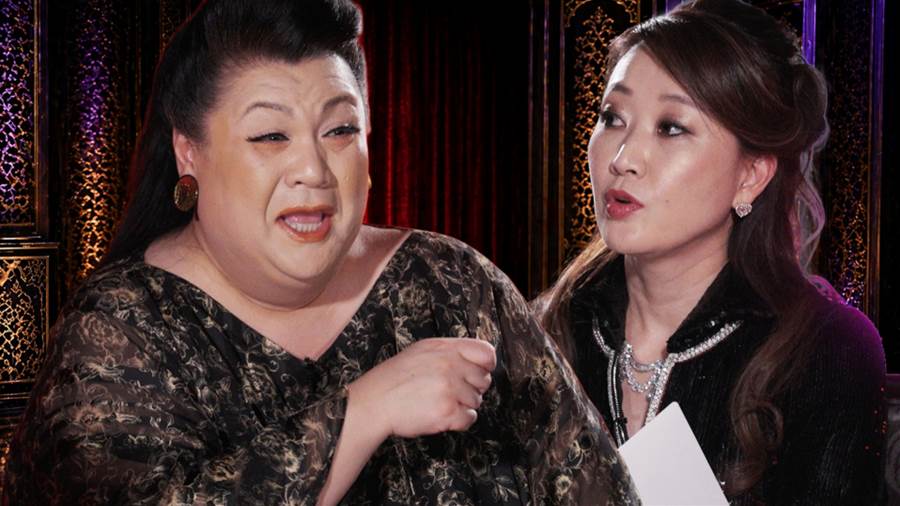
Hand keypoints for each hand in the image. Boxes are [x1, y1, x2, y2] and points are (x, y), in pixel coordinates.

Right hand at [346, 338, 495, 440]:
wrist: (374, 402)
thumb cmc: (394, 379)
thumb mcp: (421, 351)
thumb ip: (449, 353)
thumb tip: (476, 360)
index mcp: (445, 348)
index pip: (486, 352)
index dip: (486, 365)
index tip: (479, 372)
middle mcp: (450, 365)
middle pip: (483, 379)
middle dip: (471, 388)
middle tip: (451, 392)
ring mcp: (450, 388)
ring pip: (476, 400)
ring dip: (462, 405)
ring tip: (439, 402)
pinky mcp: (447, 411)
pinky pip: (470, 418)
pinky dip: (459, 421)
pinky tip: (442, 415)